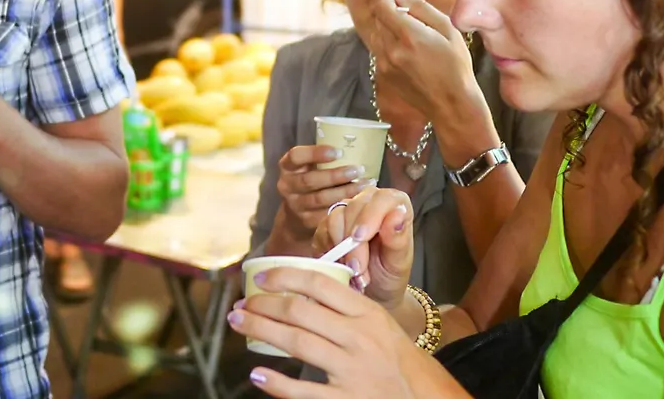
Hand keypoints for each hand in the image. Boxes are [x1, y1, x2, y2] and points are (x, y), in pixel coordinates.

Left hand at [227, 267, 424, 397]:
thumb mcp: (379, 322)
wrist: (424, 397)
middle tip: (241, 303)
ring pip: (297, 342)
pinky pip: (304, 391)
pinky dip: (278, 383)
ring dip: (261, 329)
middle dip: (264, 304)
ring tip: (239, 323)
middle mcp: (358, 338)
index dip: (284, 276)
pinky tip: (258, 375)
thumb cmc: (397, 358)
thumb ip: (346, 306)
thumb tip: (300, 288)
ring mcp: (351, 370)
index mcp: (367, 313)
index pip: (319, 283)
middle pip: (300, 311)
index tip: (260, 278)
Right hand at [277, 146, 373, 239]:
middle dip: (336, 175)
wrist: (296, 216)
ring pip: (320, 199)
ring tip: (365, 184)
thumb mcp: (308, 167)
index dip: (316, 153)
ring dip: (345, 191)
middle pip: (310, 180)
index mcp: (287, 167)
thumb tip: (357, 146)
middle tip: (358, 169)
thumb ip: (322, 159)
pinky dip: (344, 207)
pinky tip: (359, 201)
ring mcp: (295, 205)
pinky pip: (327, 214)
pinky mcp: (306, 221)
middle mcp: (287, 186)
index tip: (338, 152)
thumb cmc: (310, 181)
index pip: (296, 156)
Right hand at [311, 187, 412, 309]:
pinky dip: (329, 251)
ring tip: (352, 273)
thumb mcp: (398, 262)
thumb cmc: (390, 273)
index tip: (361, 238)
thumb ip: (398, 238)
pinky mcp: (328, 225)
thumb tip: (398, 214)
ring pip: (335, 218)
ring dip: (341, 249)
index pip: (382, 199)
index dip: (370, 216)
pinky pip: (321, 231)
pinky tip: (340, 266)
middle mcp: (369, 202)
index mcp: (394, 204)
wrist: (374, 291)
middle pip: (354, 208)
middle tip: (357, 269)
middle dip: (354, 242)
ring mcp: (346, 212)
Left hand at [368, 0, 478, 123]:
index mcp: (408, 35)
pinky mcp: (383, 75)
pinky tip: (408, 54)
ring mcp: (384, 64)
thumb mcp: (447, 29)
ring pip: (375, 35)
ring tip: (410, 39)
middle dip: (390, 14)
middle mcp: (390, 50)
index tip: (402, 2)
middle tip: (412, 22)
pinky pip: (378, 51)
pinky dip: (388, 46)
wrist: (452, 104)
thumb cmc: (456, 65)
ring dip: (387, 30)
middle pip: (377, 19)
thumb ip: (420, 6)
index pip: (381, 6)